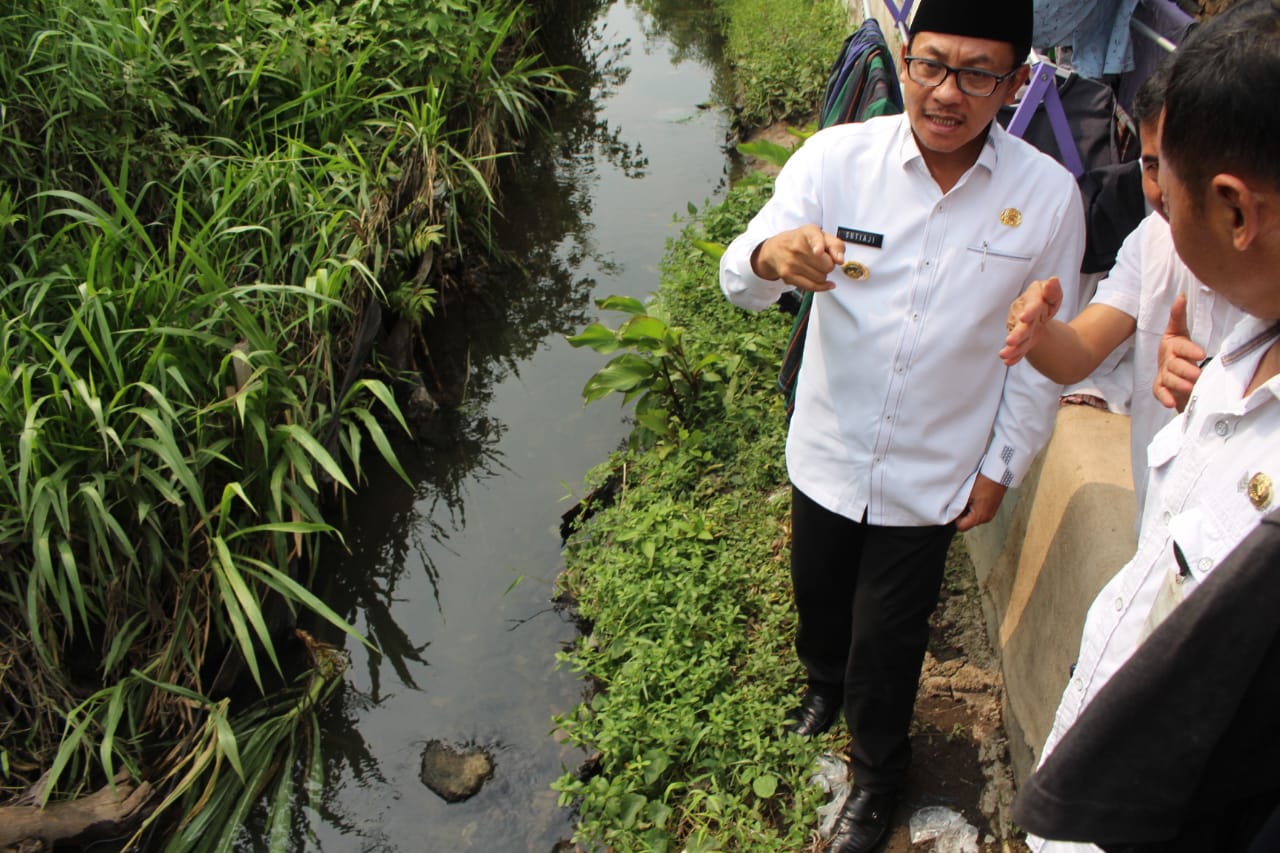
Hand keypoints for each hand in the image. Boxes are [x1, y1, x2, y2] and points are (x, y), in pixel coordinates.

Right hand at [752, 225, 845, 292]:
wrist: (774, 249)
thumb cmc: (801, 241)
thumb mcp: (820, 235)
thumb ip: (836, 245)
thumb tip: (840, 260)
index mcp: (808, 232)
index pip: (815, 238)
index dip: (818, 246)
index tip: (818, 251)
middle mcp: (798, 246)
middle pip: (827, 265)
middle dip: (829, 264)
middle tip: (823, 260)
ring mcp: (791, 262)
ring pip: (821, 277)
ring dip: (823, 274)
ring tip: (815, 267)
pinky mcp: (788, 275)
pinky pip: (812, 286)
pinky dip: (822, 286)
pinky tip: (826, 283)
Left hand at [955, 474, 1007, 531]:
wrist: (998, 474)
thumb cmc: (984, 482)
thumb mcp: (967, 495)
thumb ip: (958, 506)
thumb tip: (952, 512)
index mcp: (979, 517)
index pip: (961, 527)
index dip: (956, 518)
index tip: (956, 508)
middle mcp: (986, 519)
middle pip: (968, 523)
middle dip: (963, 514)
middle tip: (963, 500)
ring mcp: (990, 515)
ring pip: (973, 518)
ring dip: (969, 510)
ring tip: (971, 497)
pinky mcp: (992, 510)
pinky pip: (980, 513)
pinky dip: (976, 507)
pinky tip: (977, 497)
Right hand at [999, 277, 1062, 365]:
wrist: (1037, 313)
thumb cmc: (1045, 301)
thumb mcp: (1053, 296)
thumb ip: (1053, 291)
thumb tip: (1053, 281)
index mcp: (1032, 300)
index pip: (1032, 305)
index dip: (1029, 312)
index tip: (1024, 318)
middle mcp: (1022, 313)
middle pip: (1021, 326)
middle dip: (1017, 334)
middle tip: (1010, 341)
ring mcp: (1020, 327)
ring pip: (1017, 339)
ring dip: (1011, 348)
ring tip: (1004, 355)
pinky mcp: (1021, 340)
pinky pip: (1018, 348)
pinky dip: (1014, 356)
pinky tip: (1008, 362)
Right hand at [1153, 293, 1204, 411]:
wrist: (1172, 369)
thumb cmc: (1179, 349)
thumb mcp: (1180, 331)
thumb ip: (1179, 316)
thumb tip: (1181, 296)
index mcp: (1172, 345)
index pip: (1180, 347)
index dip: (1190, 350)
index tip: (1201, 354)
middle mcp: (1167, 360)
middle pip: (1175, 365)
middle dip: (1185, 370)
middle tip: (1198, 374)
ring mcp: (1164, 374)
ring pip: (1169, 379)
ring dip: (1178, 384)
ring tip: (1191, 387)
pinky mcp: (1161, 387)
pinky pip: (1160, 392)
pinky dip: (1164, 397)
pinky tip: (1170, 402)